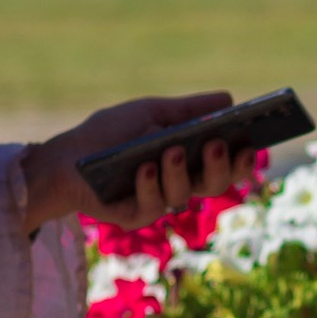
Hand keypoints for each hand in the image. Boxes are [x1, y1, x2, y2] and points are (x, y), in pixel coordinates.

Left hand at [20, 96, 241, 231]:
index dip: (242, 160)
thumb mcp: (151, 113)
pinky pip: (150, 205)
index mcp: (190, 162)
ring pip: (183, 195)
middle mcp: (179, 185)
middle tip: (220, 144)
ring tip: (172, 150)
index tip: (252, 143)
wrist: (65, 158)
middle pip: (214, 184)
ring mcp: (158, 202)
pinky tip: (144, 167)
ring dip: (180, 172)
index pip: (226, 166)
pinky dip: (148, 185)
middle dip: (221, 167)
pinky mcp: (134, 217)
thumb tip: (230, 100)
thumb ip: (189, 110)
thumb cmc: (110, 134)